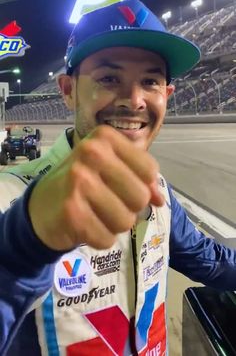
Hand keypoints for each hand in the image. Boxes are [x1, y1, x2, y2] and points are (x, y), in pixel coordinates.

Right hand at [29, 125, 164, 250]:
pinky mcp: (70, 211)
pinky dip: (100, 238)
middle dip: (129, 208)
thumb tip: (160, 199)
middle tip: (108, 203)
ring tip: (96, 214)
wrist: (40, 205)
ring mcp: (79, 181)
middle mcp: (91, 153)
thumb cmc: (82, 183)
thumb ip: (140, 179)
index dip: (143, 185)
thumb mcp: (110, 169)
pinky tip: (85, 226)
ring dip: (115, 225)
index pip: (149, 170)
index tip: (123, 186)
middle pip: (140, 197)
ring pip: (126, 221)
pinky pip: (107, 238)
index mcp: (104, 137)